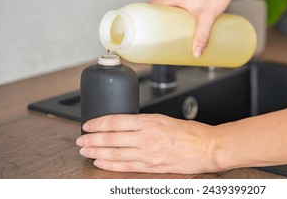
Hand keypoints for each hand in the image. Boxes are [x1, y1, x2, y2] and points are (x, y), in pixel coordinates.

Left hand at [76, 114, 218, 173]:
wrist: (207, 147)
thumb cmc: (191, 133)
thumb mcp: (165, 119)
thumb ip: (145, 123)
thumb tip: (126, 125)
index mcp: (149, 121)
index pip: (116, 121)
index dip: (98, 123)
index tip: (88, 125)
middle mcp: (145, 137)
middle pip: (111, 138)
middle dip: (92, 139)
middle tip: (80, 139)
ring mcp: (147, 153)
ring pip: (115, 152)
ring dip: (96, 152)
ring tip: (85, 151)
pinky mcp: (151, 166)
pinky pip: (125, 166)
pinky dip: (110, 164)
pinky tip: (100, 162)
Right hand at [150, 0, 235, 57]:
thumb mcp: (207, 17)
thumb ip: (202, 36)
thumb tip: (197, 52)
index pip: (150, 6)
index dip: (144, 18)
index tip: (142, 30)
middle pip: (157, 10)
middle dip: (155, 23)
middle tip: (155, 37)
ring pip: (167, 9)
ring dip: (165, 20)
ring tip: (165, 35)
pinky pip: (175, 8)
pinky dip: (173, 17)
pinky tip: (178, 27)